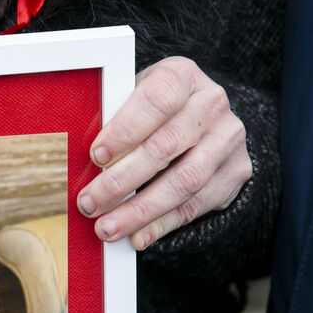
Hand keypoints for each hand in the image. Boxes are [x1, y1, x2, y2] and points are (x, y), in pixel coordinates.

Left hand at [77, 57, 252, 250]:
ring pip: (184, 181)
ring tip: (107, 228)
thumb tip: (76, 160)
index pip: (157, 99)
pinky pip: (196, 205)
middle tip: (89, 203)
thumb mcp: (133, 101)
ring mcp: (229, 138)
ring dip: (140, 211)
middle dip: (121, 180)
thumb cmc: (152, 112)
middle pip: (166, 146)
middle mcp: (212, 103)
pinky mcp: (236, 171)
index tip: (96, 157)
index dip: (125, 130)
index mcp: (182, 76)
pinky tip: (137, 236)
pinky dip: (162, 224)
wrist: (202, 123)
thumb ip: (112, 120)